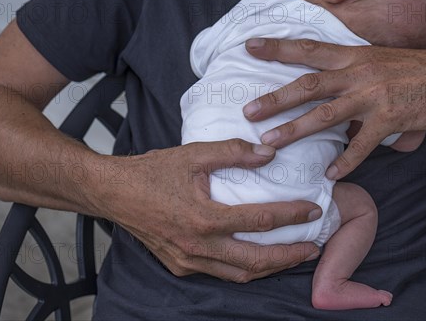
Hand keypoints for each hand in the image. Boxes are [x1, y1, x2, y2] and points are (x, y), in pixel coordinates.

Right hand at [100, 139, 320, 281]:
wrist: (112, 192)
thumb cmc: (152, 172)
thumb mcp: (194, 154)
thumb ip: (234, 152)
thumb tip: (269, 153)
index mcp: (203, 218)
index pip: (260, 221)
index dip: (291, 216)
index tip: (313, 210)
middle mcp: (197, 246)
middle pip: (255, 261)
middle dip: (289, 256)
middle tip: (312, 247)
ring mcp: (188, 260)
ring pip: (239, 274)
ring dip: (269, 267)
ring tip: (292, 256)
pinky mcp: (180, 265)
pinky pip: (219, 273)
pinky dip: (243, 269)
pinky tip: (256, 257)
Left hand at [242, 38, 425, 178]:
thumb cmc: (414, 69)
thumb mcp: (378, 60)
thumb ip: (349, 71)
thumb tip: (324, 92)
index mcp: (354, 55)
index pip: (309, 49)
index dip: (278, 47)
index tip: (250, 45)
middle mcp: (359, 73)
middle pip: (309, 84)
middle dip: (276, 98)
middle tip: (248, 111)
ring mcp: (374, 96)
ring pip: (326, 114)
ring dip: (296, 130)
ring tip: (270, 143)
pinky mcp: (390, 119)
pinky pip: (362, 145)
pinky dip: (346, 161)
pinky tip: (330, 174)